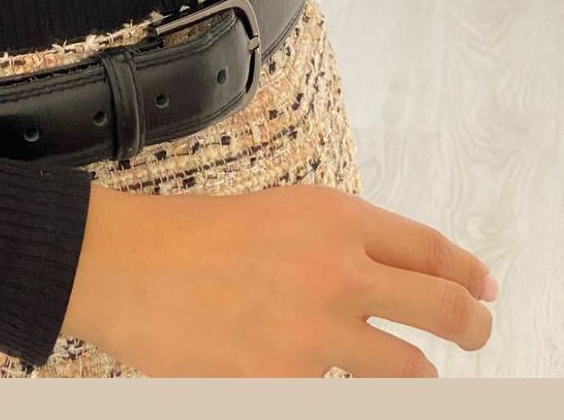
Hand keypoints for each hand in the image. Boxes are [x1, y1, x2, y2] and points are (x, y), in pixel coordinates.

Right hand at [60, 179, 496, 377]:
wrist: (128, 266)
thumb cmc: (190, 237)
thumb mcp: (279, 212)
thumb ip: (337, 241)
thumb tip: (389, 273)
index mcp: (336, 219)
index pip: (431, 248)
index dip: (467, 271)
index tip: (483, 286)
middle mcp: (339, 272)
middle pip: (443, 308)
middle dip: (472, 326)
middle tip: (477, 332)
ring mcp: (319, 335)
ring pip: (409, 371)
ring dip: (417, 377)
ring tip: (416, 377)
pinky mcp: (289, 384)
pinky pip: (346, 398)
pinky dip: (343, 392)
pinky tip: (330, 382)